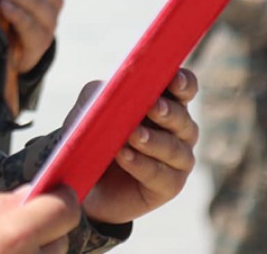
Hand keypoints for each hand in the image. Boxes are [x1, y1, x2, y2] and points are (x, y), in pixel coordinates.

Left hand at [80, 70, 198, 225]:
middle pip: (183, 119)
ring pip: (174, 149)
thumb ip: (104, 93)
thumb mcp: (92, 107)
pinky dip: (141, 164)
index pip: (184, 89)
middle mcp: (178, 131)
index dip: (183, 83)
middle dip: (168, 112)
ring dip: (153, 140)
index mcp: (166, 103)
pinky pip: (160, 175)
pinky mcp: (169, 186)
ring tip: (131, 135)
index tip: (173, 80)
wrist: (82, 179)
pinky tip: (124, 155)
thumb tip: (115, 87)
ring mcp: (177, 160)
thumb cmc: (93, 134)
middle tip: (152, 107)